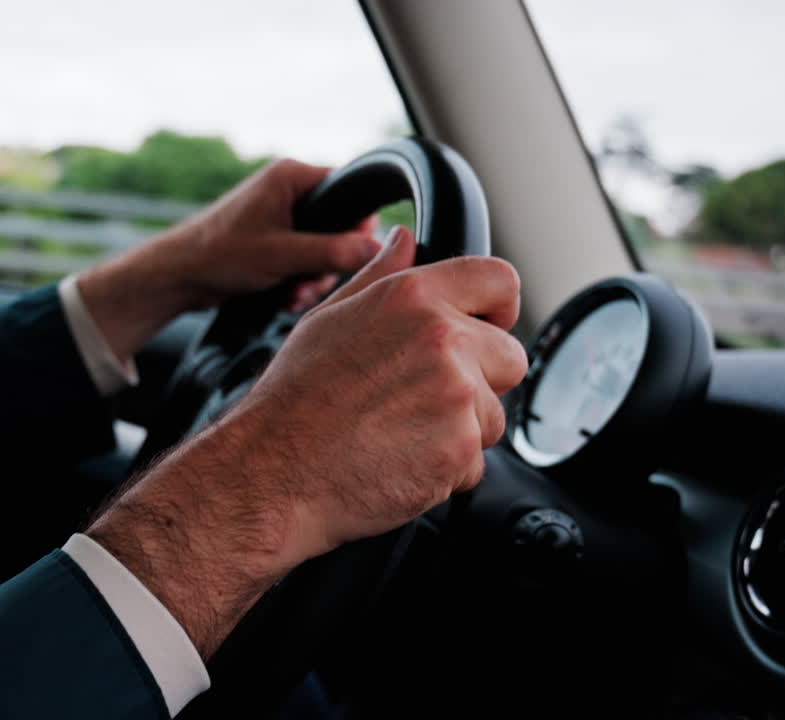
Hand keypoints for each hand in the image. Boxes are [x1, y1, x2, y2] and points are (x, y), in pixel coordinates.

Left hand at [74, 159, 378, 360]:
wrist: (177, 277)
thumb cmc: (219, 254)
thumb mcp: (282, 255)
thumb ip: (332, 252)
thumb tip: (375, 250)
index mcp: (291, 178)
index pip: (348, 188)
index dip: (358, 223)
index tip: (356, 251)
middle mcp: (287, 192)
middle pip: (338, 226)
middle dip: (329, 262)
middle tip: (312, 281)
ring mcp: (280, 218)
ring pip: (321, 249)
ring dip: (312, 278)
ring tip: (293, 293)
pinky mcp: (272, 242)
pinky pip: (303, 261)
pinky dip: (298, 282)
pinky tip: (284, 297)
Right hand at [86, 227, 527, 656]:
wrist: (274, 472)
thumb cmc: (293, 400)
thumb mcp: (328, 318)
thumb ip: (379, 276)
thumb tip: (405, 241)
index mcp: (413, 297)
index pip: (500, 280)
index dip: (498, 307)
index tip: (488, 327)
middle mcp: (442, 339)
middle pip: (510, 356)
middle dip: (481, 380)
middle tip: (424, 399)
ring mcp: (456, 395)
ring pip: (493, 415)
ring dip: (460, 430)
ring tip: (400, 434)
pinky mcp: (459, 449)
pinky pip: (476, 462)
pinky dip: (446, 470)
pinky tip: (400, 462)